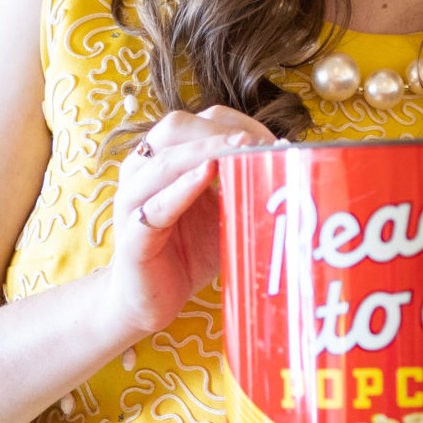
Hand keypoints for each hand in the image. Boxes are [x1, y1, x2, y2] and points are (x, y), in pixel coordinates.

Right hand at [101, 104, 273, 335]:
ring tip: (239, 149)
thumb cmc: (189, 252)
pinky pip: (156, 206)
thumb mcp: (224, 213)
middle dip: (221, 131)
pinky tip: (207, 175)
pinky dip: (183, 188)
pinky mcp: (132, 236)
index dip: (236, 124)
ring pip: (165, 161)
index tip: (272, 139)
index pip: (198, 122)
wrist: (150, 301)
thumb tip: (290, 163)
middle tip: (259, 143)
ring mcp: (132, 201)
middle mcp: (141, 170)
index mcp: (164, 158)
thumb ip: (244, 187)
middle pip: (177, 128)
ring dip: (206, 151)